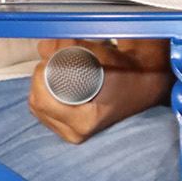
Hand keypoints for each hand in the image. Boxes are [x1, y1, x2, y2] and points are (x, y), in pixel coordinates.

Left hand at [28, 39, 170, 145]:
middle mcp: (78, 133)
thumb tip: (43, 46)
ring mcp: (74, 134)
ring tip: (55, 72)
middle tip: (51, 61)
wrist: (144, 85)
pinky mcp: (71, 132)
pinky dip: (44, 98)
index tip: (49, 60)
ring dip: (40, 88)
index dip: (41, 76)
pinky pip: (44, 115)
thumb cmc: (127, 72)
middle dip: (39, 79)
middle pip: (37, 104)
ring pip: (38, 109)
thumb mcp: (102, 56)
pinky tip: (54, 86)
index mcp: (85, 120)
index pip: (43, 100)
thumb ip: (73, 47)